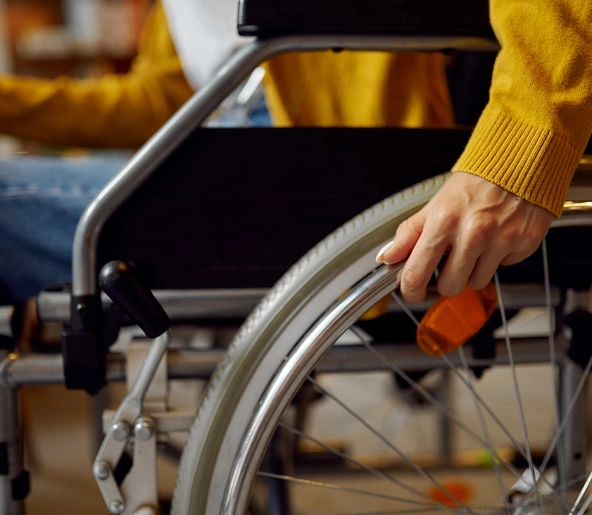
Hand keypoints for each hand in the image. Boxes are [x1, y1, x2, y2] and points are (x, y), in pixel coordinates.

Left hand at [376, 172, 554, 302]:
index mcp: (443, 222)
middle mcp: (472, 233)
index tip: (413, 292)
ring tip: (476, 246)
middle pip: (450, 287)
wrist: (519, 164)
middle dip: (446, 280)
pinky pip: (504, 269)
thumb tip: (386, 257)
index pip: (417, 273)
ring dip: (473, 271)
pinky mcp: (524, 243)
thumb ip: (409, 234)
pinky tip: (497, 239)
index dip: (411, 291)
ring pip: (477, 282)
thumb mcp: (435, 205)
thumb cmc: (475, 185)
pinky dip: (498, 258)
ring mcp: (501, 240)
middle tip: (450, 262)